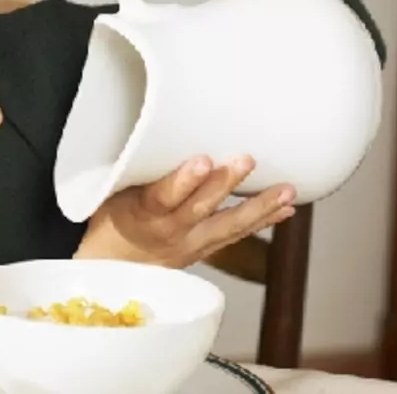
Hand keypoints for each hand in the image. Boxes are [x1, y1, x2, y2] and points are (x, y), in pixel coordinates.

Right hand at [73, 155, 294, 268]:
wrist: (111, 267)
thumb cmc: (110, 219)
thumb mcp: (111, 191)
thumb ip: (134, 168)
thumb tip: (153, 129)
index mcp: (140, 214)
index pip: (163, 198)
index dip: (183, 181)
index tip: (203, 160)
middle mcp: (168, 233)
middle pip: (200, 210)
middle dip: (225, 185)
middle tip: (246, 159)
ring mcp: (189, 246)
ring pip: (226, 227)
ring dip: (258, 208)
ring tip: (286, 191)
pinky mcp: (203, 250)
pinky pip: (234, 236)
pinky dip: (261, 221)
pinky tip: (285, 209)